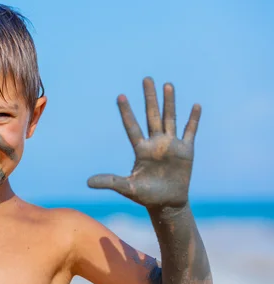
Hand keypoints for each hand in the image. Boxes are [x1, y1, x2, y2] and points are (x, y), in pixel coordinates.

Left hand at [87, 77, 200, 207]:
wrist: (167, 203)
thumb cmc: (146, 196)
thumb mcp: (127, 188)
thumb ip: (109, 182)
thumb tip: (87, 182)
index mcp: (141, 150)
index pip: (132, 127)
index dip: (126, 112)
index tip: (120, 96)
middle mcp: (155, 143)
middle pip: (152, 116)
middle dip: (149, 98)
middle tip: (146, 79)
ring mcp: (171, 145)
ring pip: (170, 118)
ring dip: (169, 102)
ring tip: (167, 85)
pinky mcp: (186, 151)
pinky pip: (190, 132)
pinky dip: (193, 119)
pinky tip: (195, 106)